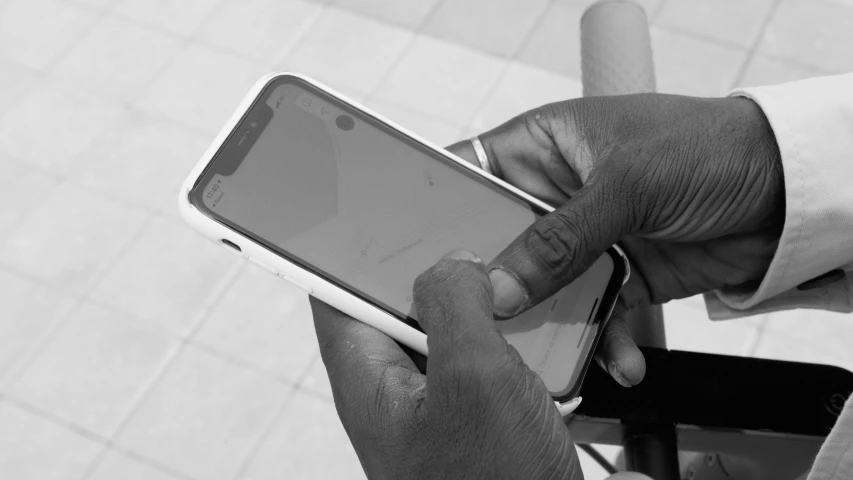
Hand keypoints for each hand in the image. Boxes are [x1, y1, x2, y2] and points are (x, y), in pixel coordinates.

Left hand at [311, 249, 581, 479]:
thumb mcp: (474, 381)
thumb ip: (454, 305)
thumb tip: (453, 264)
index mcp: (370, 378)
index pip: (333, 291)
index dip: (347, 244)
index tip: (370, 200)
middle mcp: (398, 391)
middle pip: (403, 305)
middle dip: (444, 271)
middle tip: (478, 233)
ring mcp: (441, 408)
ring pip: (459, 333)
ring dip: (496, 313)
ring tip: (529, 291)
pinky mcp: (482, 423)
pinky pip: (496, 366)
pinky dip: (524, 350)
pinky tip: (558, 347)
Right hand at [447, 93, 783, 386]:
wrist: (787, 190)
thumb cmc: (706, 148)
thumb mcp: (626, 184)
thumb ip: (559, 238)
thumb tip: (499, 285)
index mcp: (543, 146)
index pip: (471, 175)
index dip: (442, 214)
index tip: (424, 259)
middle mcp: (556, 192)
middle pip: (500, 244)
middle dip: (497, 285)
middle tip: (486, 318)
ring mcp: (585, 237)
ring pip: (544, 289)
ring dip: (553, 323)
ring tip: (557, 352)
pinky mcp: (618, 274)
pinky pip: (592, 312)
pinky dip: (603, 339)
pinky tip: (619, 356)